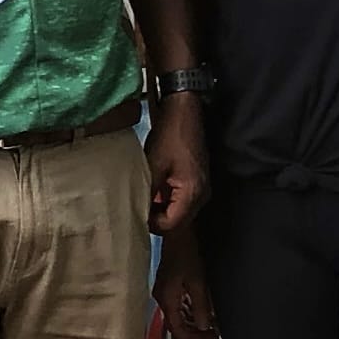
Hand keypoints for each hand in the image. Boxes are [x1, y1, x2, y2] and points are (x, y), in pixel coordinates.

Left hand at [145, 93, 209, 232]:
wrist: (186, 113)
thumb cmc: (171, 135)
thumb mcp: (153, 165)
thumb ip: (147, 193)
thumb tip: (137, 213)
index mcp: (192, 193)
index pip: (172, 225)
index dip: (152, 225)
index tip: (136, 215)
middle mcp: (202, 195)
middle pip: (178, 224)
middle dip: (157, 221)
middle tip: (137, 210)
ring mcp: (202, 190)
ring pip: (180, 215)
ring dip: (162, 212)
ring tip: (144, 201)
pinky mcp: (198, 183)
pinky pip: (183, 203)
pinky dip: (168, 203)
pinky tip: (154, 192)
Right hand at [156, 229, 218, 338]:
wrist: (177, 232)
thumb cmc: (185, 252)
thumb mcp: (198, 282)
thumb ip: (201, 307)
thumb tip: (205, 325)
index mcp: (166, 299)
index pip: (177, 329)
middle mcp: (162, 297)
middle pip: (176, 325)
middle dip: (193, 334)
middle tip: (210, 338)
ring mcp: (164, 291)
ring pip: (177, 316)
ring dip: (192, 324)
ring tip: (208, 328)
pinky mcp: (168, 284)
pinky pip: (177, 305)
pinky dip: (189, 313)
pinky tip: (200, 313)